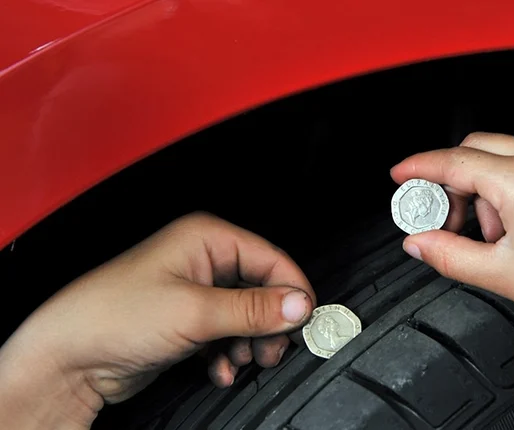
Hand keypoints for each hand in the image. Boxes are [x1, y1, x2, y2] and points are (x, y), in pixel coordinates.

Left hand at [0, 213, 314, 428]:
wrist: (67, 357)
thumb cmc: (110, 315)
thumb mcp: (194, 311)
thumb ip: (253, 309)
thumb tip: (299, 305)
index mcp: (207, 239)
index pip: (271, 259)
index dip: (291, 291)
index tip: (303, 321)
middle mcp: (203, 261)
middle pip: (262, 291)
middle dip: (269, 325)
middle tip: (271, 350)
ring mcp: (195, 293)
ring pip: (246, 318)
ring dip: (249, 345)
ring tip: (240, 362)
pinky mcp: (188, 322)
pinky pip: (226, 336)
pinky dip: (229, 355)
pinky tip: (219, 370)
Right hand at [391, 133, 513, 354]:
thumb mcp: (502, 275)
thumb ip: (448, 253)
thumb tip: (419, 242)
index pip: (453, 161)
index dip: (419, 168)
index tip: (403, 176)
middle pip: (480, 148)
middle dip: (456, 180)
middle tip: (450, 218)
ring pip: (512, 156)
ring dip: (493, 187)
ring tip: (503, 237)